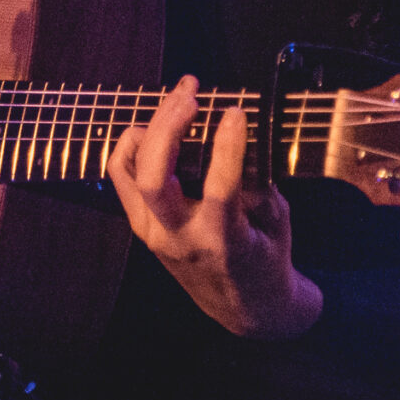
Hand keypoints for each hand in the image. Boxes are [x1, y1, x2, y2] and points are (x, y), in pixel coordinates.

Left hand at [108, 76, 324, 339]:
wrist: (243, 306)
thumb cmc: (266, 259)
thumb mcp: (277, 221)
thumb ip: (258, 181)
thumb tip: (239, 132)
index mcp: (223, 242)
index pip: (220, 189)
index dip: (227, 146)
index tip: (236, 112)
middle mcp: (179, 239)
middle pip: (155, 179)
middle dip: (168, 127)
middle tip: (192, 94)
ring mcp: (152, 233)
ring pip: (131, 172)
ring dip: (151, 127)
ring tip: (180, 97)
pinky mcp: (140, 225)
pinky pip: (123, 176)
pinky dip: (133, 144)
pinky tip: (155, 122)